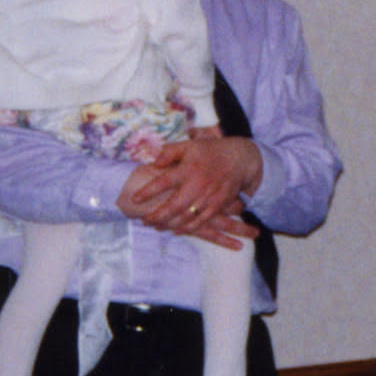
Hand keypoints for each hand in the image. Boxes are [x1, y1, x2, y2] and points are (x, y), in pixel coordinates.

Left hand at [118, 136, 264, 249]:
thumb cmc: (211, 151)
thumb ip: (170, 152)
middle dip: (156, 216)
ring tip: (156, 226)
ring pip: (185, 216)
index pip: (162, 182)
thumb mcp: (189, 145)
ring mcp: (208, 197)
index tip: (134, 199)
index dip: (147, 192)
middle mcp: (197, 184)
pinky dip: (188, 227)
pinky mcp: (218, 205)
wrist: (240, 159)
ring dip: (169, 224)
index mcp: (187, 169)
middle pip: (173, 206)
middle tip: (144, 221)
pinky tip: (177, 230)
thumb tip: (154, 163)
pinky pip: (201, 221)